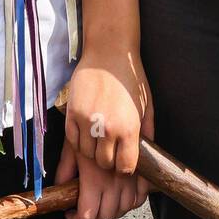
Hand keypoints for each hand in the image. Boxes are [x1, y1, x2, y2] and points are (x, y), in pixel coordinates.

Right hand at [55, 45, 153, 218]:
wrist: (109, 52)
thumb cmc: (130, 78)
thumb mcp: (146, 106)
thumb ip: (147, 132)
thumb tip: (147, 154)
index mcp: (129, 128)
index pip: (125, 167)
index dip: (125, 166)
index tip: (124, 159)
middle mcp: (107, 129)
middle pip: (104, 164)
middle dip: (109, 160)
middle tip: (111, 149)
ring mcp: (87, 122)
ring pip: (87, 155)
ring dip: (93, 151)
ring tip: (99, 138)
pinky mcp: (72, 115)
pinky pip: (73, 141)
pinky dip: (80, 141)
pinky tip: (87, 132)